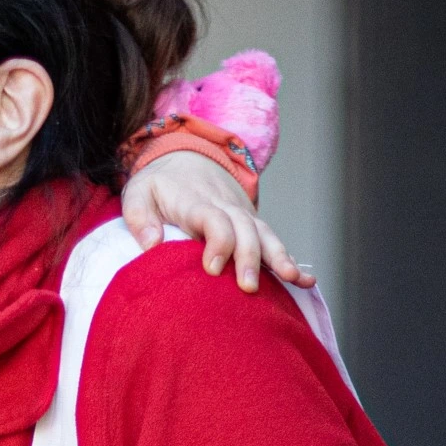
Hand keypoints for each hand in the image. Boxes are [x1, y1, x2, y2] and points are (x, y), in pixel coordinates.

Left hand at [121, 151, 313, 293]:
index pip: (213, 219)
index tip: (213, 269)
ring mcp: (242, 215)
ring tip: (292, 279)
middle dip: (250, 257)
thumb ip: (140, 218)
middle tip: (248, 287)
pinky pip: (273, 241)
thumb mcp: (138, 194)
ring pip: (264, 234)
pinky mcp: (251, 225)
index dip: (217, 242)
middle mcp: (225, 207)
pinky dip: (290, 259)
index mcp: (196, 202)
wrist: (186, 158)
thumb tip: (151, 245)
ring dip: (279, 257)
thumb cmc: (159, 185)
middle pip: (244, 230)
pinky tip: (306, 281)